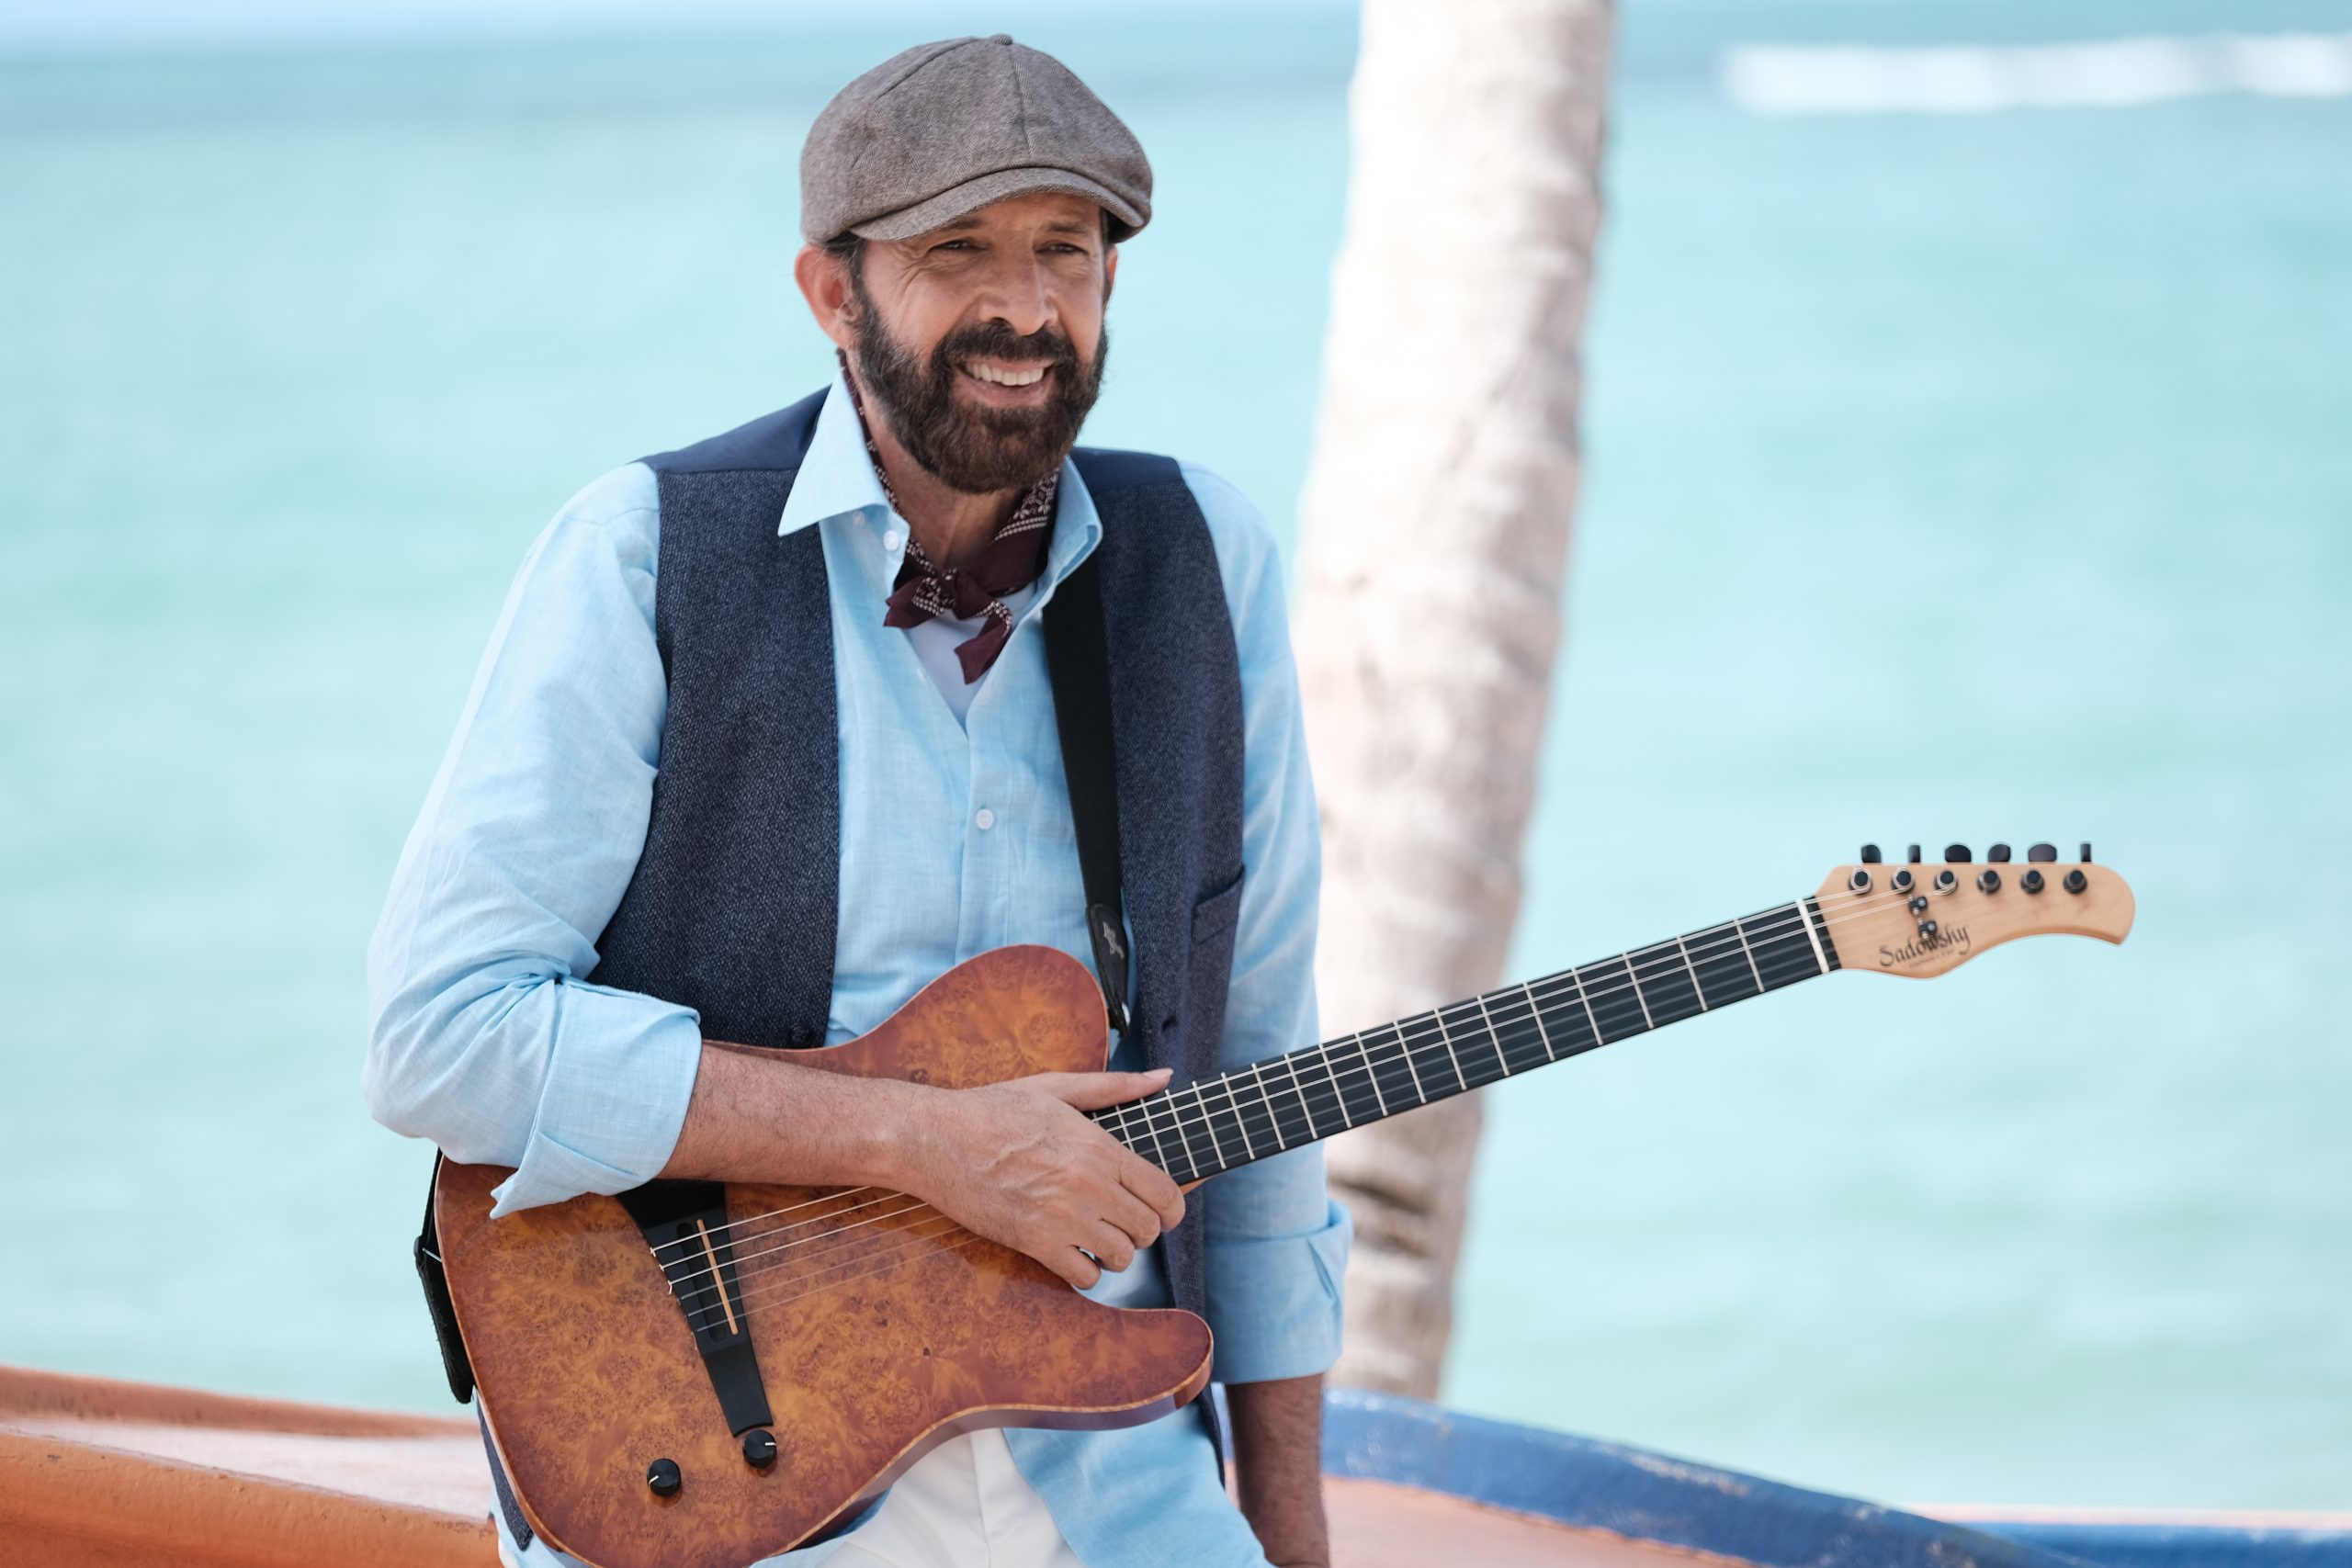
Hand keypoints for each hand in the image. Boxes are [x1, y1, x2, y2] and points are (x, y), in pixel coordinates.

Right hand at [902, 1068, 1186, 1287]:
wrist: (934, 1137)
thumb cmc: (992, 1110)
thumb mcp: (1056, 1087)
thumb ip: (1115, 1086)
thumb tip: (1164, 1077)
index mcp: (1099, 1146)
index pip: (1166, 1194)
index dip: (1171, 1208)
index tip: (1161, 1211)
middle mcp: (1089, 1184)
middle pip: (1149, 1229)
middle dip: (1141, 1230)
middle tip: (1121, 1223)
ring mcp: (1062, 1216)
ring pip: (1121, 1257)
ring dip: (1113, 1253)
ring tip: (1096, 1239)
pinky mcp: (1033, 1242)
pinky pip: (1084, 1277)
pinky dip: (1084, 1272)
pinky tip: (1071, 1253)